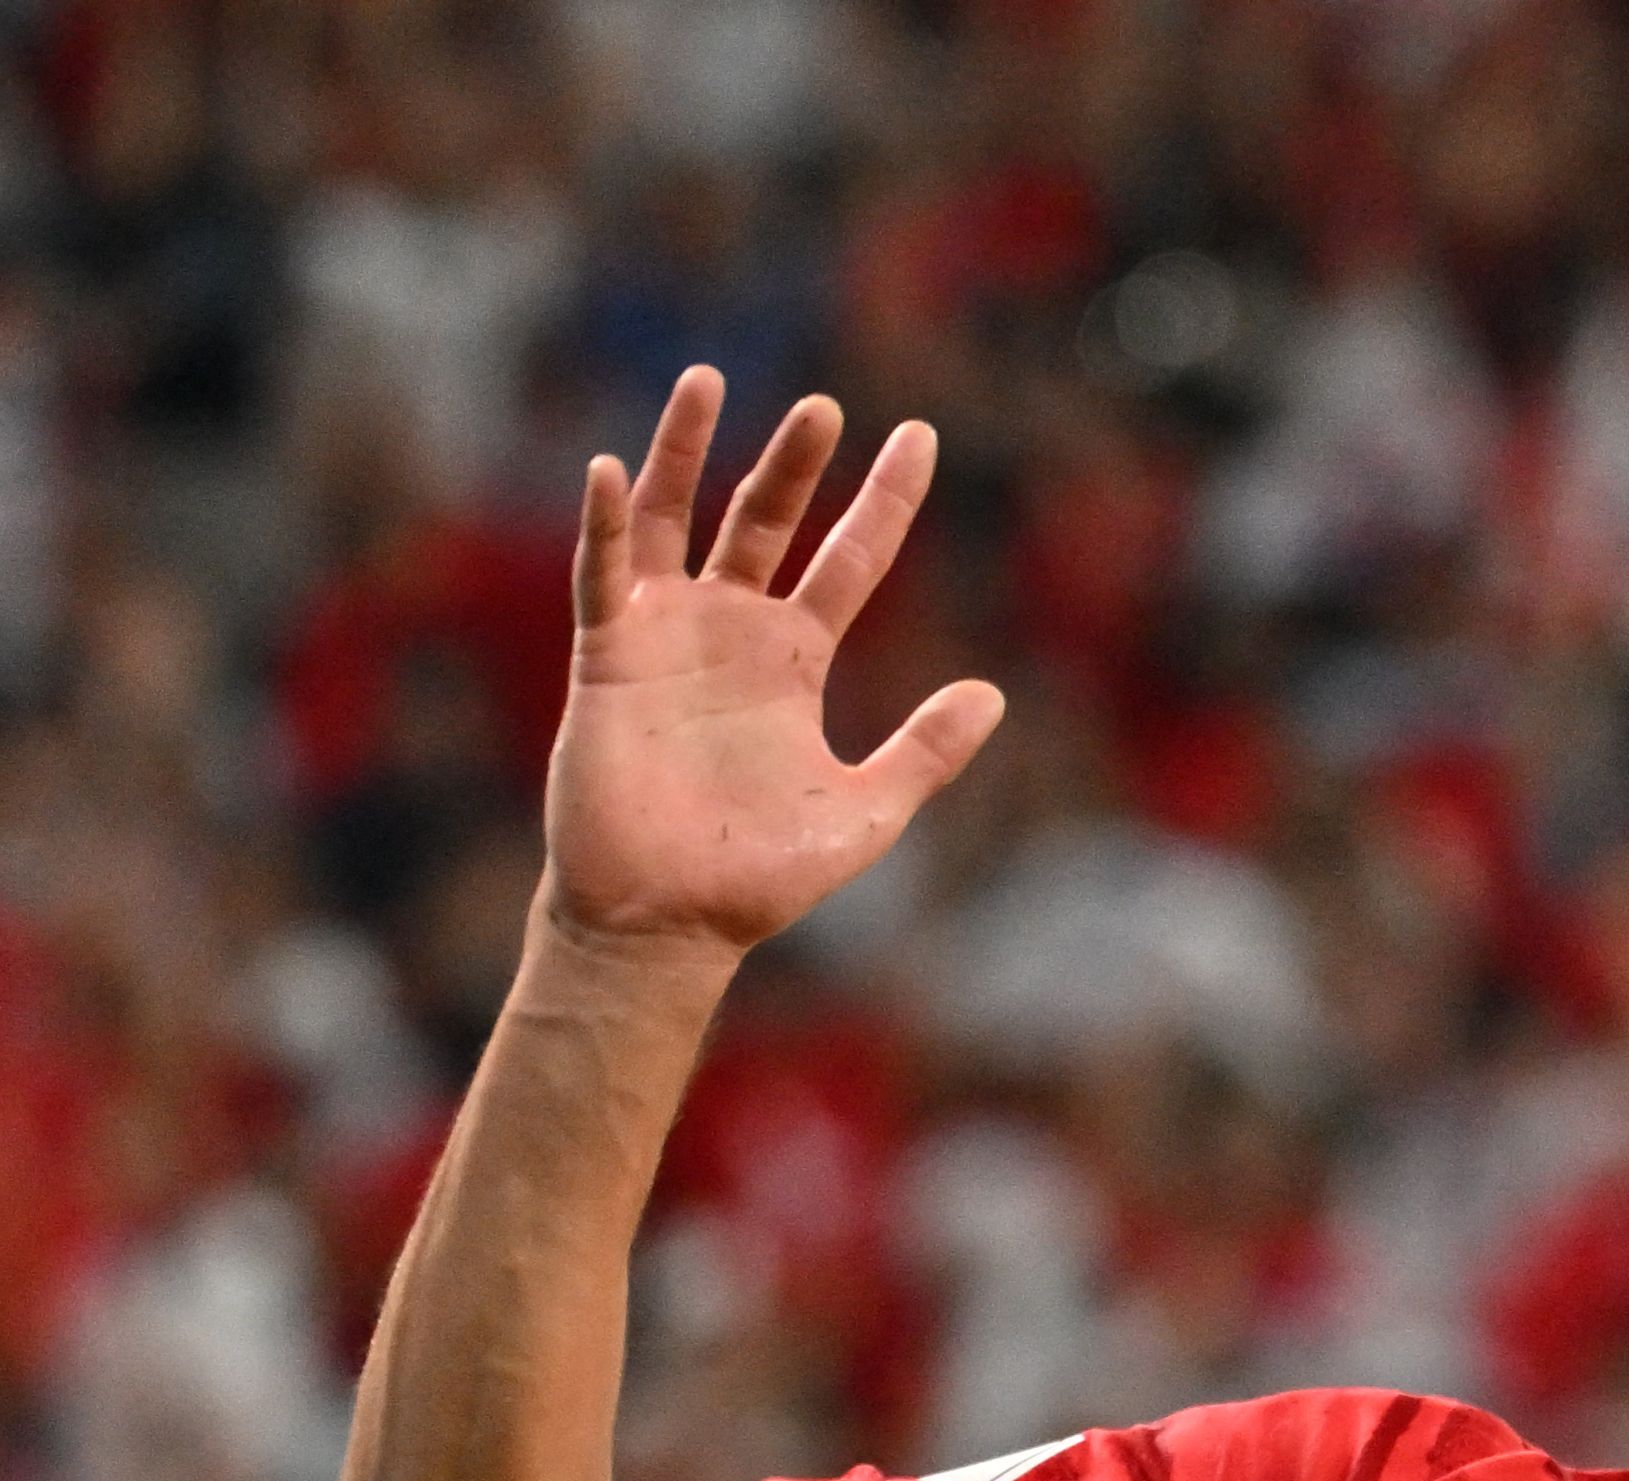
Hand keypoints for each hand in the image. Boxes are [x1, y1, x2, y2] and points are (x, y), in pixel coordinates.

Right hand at [541, 369, 1003, 963]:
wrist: (672, 920)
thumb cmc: (761, 873)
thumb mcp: (869, 808)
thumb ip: (927, 750)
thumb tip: (994, 693)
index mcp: (797, 659)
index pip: (851, 559)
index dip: (884, 500)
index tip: (919, 435)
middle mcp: (733, 631)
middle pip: (766, 522)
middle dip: (793, 464)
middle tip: (823, 406)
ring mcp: (667, 636)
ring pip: (675, 521)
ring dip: (685, 453)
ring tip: (707, 381)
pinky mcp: (608, 657)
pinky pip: (604, 576)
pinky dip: (607, 525)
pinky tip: (613, 471)